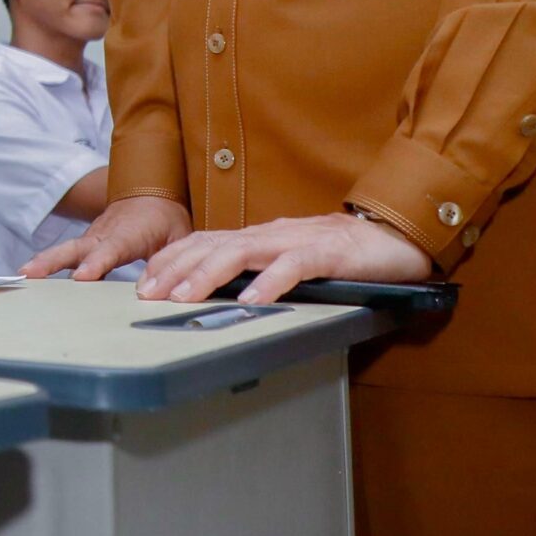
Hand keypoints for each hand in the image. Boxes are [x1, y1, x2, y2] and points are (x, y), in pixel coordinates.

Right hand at [23, 195, 191, 279]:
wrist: (150, 194)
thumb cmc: (165, 219)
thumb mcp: (179, 237)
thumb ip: (174, 262)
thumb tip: (165, 288)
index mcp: (129, 234)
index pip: (110, 250)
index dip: (96, 263)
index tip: (82, 276)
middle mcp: (104, 234)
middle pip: (75, 248)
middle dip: (53, 260)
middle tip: (32, 272)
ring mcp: (92, 238)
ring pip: (65, 251)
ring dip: (44, 262)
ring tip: (22, 275)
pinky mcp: (86, 244)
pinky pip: (65, 254)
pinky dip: (47, 263)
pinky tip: (31, 277)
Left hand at [138, 213, 430, 304]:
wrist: (394, 235)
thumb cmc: (338, 252)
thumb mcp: (284, 259)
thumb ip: (255, 267)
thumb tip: (219, 290)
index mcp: (256, 237)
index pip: (201, 242)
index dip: (169, 260)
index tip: (141, 281)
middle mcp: (268, 234)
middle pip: (210, 245)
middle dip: (174, 269)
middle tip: (146, 294)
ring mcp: (296, 241)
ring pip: (241, 252)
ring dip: (208, 275)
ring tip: (184, 298)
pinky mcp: (328, 253)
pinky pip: (295, 266)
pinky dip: (272, 283)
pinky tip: (254, 301)